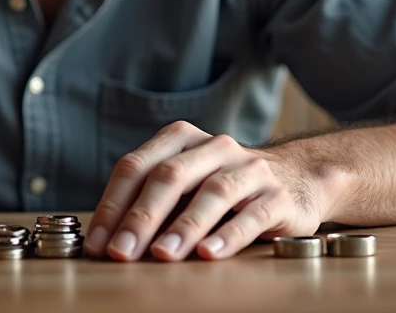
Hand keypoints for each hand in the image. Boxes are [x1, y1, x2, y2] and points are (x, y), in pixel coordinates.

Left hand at [84, 121, 324, 261]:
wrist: (298, 179)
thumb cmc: (225, 187)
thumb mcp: (187, 182)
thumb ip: (152, 201)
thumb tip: (106, 241)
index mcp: (181, 139)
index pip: (137, 166)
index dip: (113, 205)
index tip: (97, 244)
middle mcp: (214, 147)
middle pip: (170, 177)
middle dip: (141, 217)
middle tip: (120, 253)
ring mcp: (249, 169)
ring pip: (212, 193)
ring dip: (184, 227)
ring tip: (162, 255)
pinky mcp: (278, 195)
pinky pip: (252, 214)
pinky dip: (229, 235)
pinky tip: (210, 254)